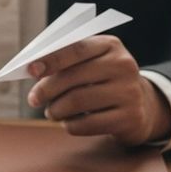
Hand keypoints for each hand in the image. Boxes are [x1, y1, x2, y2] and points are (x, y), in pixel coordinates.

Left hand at [26, 35, 170, 145]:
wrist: (140, 106)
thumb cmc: (102, 81)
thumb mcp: (91, 63)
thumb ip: (66, 62)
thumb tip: (33, 71)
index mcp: (111, 45)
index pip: (77, 48)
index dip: (51, 60)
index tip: (30, 70)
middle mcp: (123, 66)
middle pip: (74, 78)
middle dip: (47, 90)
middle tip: (33, 99)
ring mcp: (129, 92)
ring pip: (78, 102)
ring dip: (56, 110)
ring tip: (51, 112)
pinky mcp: (129, 118)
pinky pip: (88, 124)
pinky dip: (70, 125)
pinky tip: (68, 122)